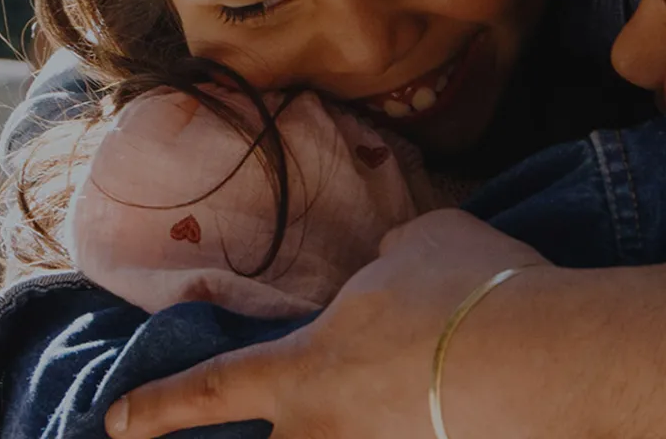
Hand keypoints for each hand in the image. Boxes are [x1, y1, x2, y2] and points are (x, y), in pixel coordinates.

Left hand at [105, 210, 551, 438]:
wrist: (551, 362)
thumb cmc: (474, 291)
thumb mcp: (423, 245)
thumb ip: (393, 261)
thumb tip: (396, 266)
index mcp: (309, 370)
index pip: (211, 390)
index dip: (158, 410)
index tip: (114, 425)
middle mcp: (334, 435)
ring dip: (345, 431)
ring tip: (360, 418)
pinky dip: (421, 432)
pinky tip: (442, 424)